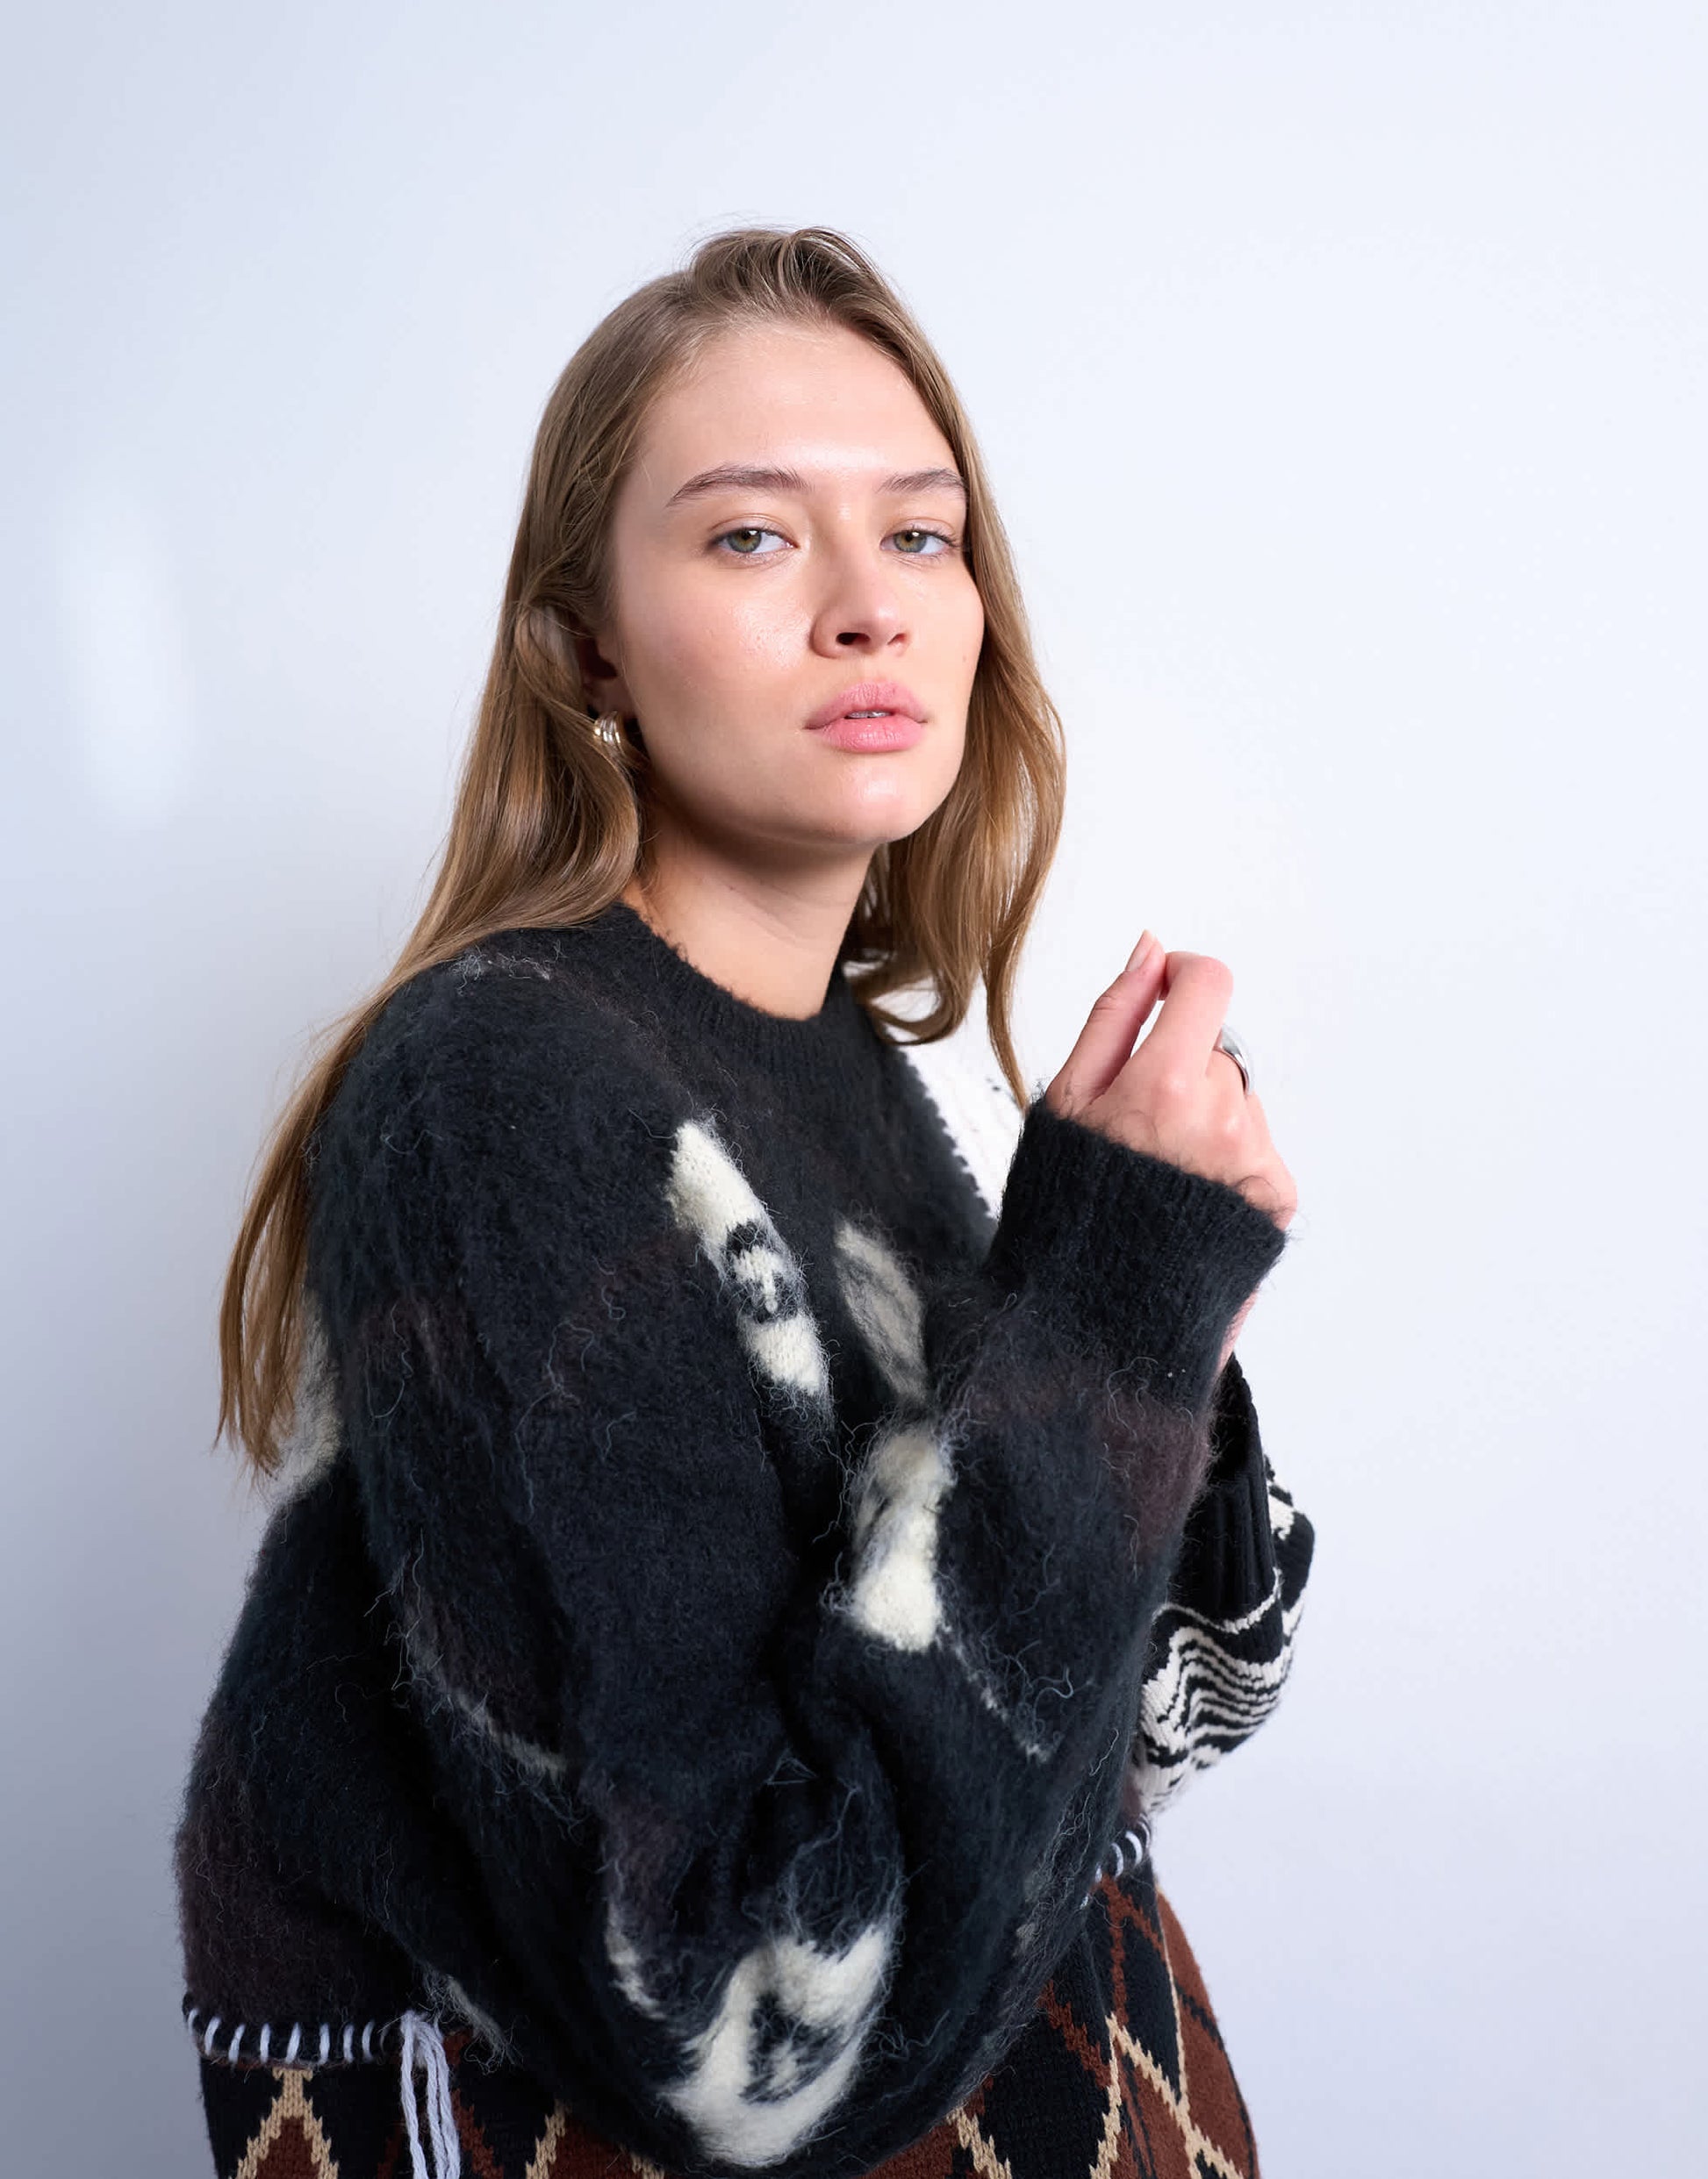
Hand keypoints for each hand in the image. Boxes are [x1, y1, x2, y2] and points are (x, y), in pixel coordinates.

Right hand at [1045, 932, 1297, 1364]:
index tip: (1162, 991)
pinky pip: (1255, 1147)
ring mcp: (1256, 1162)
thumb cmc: (1068, 1213)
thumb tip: (1151, 949)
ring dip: (1203, 1120)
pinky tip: (1188, 1201)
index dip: (1181, 977)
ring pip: (1237, 1099)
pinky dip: (1225, 1162)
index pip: (1207, 983)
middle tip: (1133, 1135)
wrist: (1097, 1324)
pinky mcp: (1278, 1199)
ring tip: (1158, 1179)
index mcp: (1163, 1086)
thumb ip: (1114, 1015)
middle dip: (1177, 1073)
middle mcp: (1223, 1120)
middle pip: (1215, 1052)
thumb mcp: (1064, 1103)